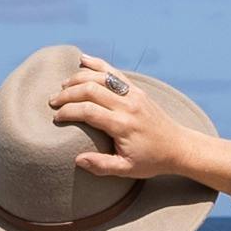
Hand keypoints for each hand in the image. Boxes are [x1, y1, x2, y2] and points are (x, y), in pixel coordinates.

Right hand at [46, 59, 230, 188]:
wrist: (178, 146)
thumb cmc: (151, 160)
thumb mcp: (127, 170)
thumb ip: (102, 166)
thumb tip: (77, 160)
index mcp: (123, 125)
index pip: (88, 111)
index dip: (68, 111)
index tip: (56, 118)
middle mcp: (128, 105)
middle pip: (90, 89)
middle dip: (67, 93)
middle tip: (52, 101)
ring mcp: (133, 94)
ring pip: (101, 77)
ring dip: (78, 78)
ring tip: (63, 85)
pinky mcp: (137, 90)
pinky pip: (114, 72)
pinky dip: (97, 64)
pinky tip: (83, 60)